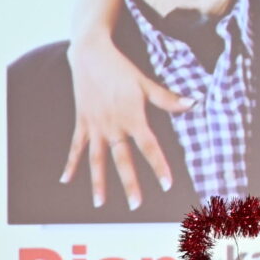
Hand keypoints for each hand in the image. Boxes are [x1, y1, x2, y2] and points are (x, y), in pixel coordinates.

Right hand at [61, 25, 192, 209]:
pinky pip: (75, 147)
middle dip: (130, 183)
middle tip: (136, 206)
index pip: (149, 146)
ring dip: (98, 182)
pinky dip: (71, 163)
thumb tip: (194, 103)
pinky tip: (66, 181)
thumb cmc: (120, 68)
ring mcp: (95, 126)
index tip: (167, 184)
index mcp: (132, 117)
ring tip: (99, 204)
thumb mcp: (145, 82)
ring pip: (96, 159)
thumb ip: (167, 98)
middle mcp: (113, 125)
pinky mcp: (82, 122)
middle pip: (122, 159)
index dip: (159, 166)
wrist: (89, 53)